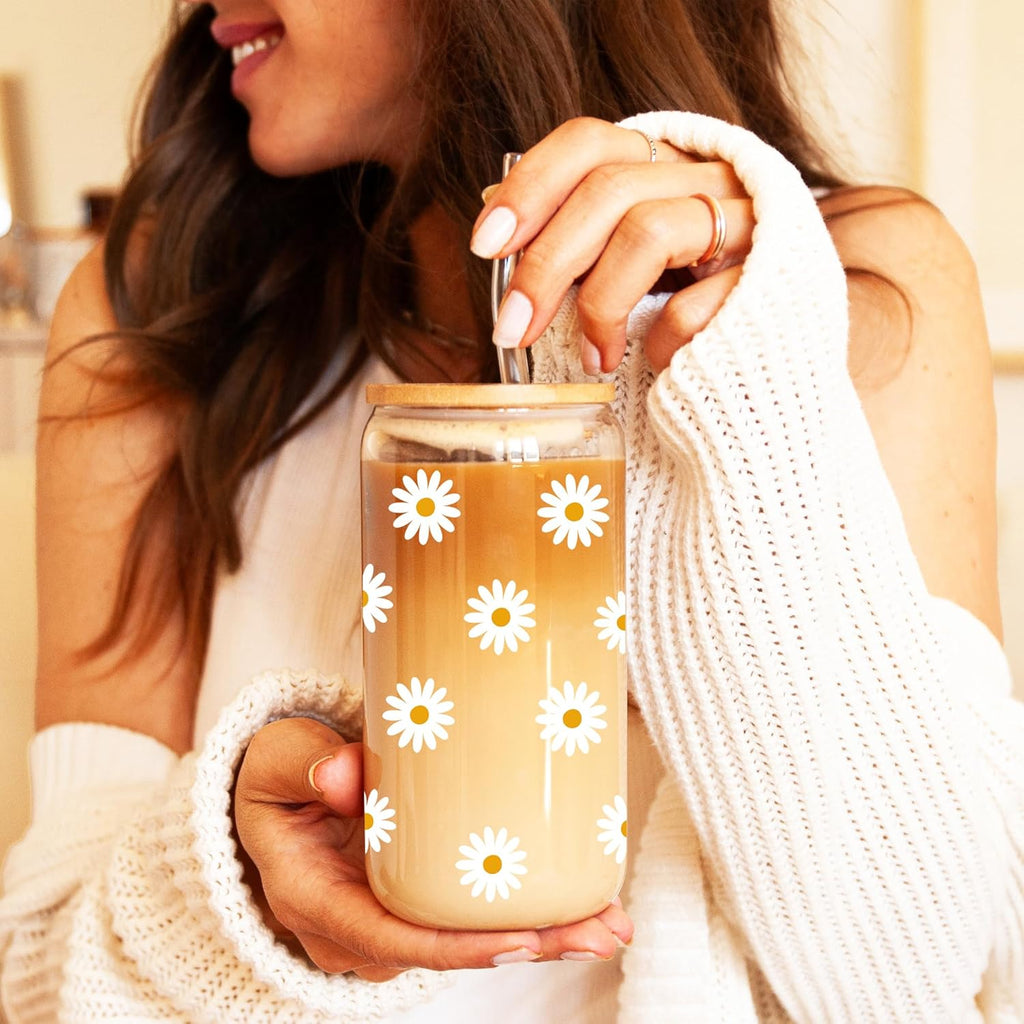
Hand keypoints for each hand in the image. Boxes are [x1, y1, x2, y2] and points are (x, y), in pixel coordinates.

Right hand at [234, 717, 633, 981]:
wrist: (280, 795)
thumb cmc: (278, 778)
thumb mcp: (277, 761)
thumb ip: (303, 763)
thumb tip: (343, 774)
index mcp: (317, 903)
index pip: (394, 939)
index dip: (460, 946)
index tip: (523, 940)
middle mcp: (358, 930)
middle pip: (448, 950)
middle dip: (530, 946)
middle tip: (602, 932)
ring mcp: (390, 920)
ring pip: (469, 940)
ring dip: (543, 935)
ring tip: (611, 922)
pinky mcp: (416, 901)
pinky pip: (472, 917)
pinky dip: (527, 913)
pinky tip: (583, 902)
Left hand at [470, 116, 754, 373]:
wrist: (783, 359)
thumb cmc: (694, 307)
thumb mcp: (631, 262)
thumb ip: (579, 236)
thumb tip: (496, 223)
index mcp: (667, 166)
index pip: (590, 143)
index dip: (531, 185)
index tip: (487, 244)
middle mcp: (709, 178)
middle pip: (609, 188)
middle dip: (545, 264)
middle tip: (512, 328)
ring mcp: (747, 225)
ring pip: (649, 230)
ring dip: (600, 304)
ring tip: (593, 358)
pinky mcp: (771, 280)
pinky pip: (695, 302)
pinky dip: (660, 341)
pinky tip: (656, 363)